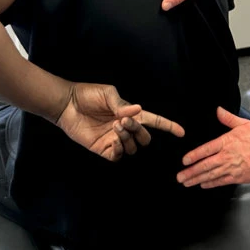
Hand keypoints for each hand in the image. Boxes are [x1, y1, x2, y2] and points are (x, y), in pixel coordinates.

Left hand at [56, 82, 184, 161]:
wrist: (67, 104)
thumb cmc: (88, 95)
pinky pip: (118, 156)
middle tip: (124, 121)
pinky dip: (120, 150)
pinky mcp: (102, 149)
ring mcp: (114, 140)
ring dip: (128, 139)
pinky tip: (114, 140)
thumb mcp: (108, 93)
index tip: (181, 132)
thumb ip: (122, 104)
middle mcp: (125, 128)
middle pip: (145, 139)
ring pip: (133, 148)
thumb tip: (137, 111)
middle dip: (139, 131)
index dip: (169, 126)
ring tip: (115, 127)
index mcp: (130, 113)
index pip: (154, 121)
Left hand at [177, 107, 249, 187]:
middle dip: (190, 172)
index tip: (184, 161)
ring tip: (187, 183)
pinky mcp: (238, 177)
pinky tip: (204, 185)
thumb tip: (218, 111)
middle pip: (203, 165)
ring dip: (197, 179)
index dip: (193, 156)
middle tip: (180, 177)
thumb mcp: (244, 123)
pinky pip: (221, 181)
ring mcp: (231, 168)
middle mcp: (225, 156)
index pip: (204, 150)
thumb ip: (228, 118)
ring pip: (210, 175)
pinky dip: (211, 184)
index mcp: (226, 142)